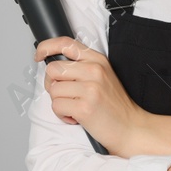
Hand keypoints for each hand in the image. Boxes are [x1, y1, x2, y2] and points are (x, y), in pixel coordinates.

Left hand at [35, 37, 144, 151]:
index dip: (46, 47)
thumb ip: (82, 66)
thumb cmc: (113, 105)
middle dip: (52, 84)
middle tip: (65, 95)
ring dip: (59, 102)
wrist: (130, 127)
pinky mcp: (84, 107)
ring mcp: (90, 89)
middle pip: (52, 69)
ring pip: (53, 90)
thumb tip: (53, 66)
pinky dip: (62, 115)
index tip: (39, 55)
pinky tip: (76, 117)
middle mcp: (94, 70)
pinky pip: (56, 107)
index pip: (65, 43)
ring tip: (75, 107)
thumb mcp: (103, 76)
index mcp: (97, 60)